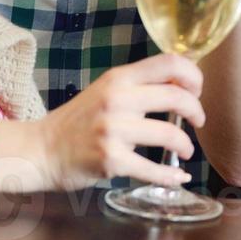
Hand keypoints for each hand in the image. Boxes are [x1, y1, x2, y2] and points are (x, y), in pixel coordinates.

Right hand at [38, 53, 204, 188]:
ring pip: (169, 134)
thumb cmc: (79, 120)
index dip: (192, 75)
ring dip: (185, 144)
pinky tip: (178, 176)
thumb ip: (138, 86)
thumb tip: (181, 85)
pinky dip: (171, 175)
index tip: (197, 90)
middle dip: (196, 111)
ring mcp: (114, 130)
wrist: (42, 149)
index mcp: (119, 78)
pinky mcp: (111, 160)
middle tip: (199, 121)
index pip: (169, 63)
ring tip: (185, 150)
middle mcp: (118, 99)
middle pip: (176, 97)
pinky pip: (153, 169)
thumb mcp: (106, 91)